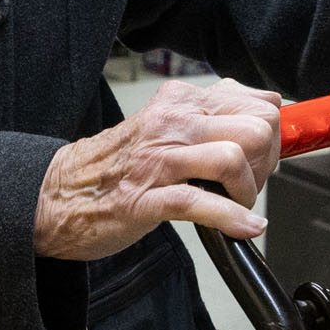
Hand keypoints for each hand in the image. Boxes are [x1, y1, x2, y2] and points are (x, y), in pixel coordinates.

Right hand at [35, 79, 282, 258]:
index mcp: (179, 101)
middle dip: (266, 164)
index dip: (272, 137)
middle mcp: (171, 122)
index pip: (257, 104)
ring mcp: (157, 160)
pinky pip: (201, 203)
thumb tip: (267, 103)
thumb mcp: (167, 124)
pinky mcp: (146, 198)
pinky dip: (231, 220)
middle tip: (249, 184)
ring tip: (235, 204)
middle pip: (254, 129)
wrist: (57, 194)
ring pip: (232, 159)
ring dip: (247, 191)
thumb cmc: (118, 165)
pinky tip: (244, 228)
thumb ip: (213, 112)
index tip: (263, 158)